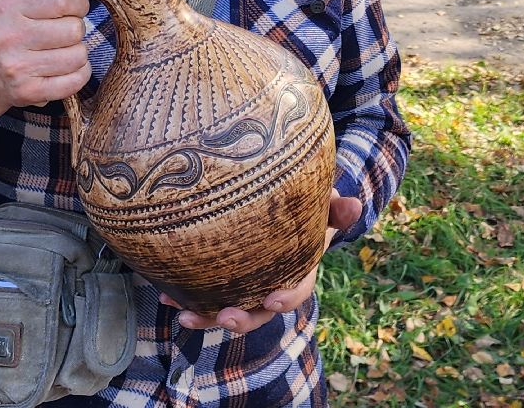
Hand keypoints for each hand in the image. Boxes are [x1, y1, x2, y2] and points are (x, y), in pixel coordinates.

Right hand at [0, 0, 97, 136]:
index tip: (73, 8)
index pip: (63, 0)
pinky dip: (78, 74)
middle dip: (75, 29)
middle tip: (61, 32)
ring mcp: (17, 67)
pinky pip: (75, 81)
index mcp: (7, 6)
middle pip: (75, 30)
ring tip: (60, 50)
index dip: (78, 5)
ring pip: (79, 56)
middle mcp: (8, 36)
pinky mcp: (27, 92)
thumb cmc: (5, 27)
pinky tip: (63, 68)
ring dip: (77, 52)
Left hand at [165, 190, 363, 333]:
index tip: (272, 301)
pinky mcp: (222, 280)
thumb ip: (336, 208)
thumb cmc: (306, 207)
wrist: (285, 209)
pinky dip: (186, 296)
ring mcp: (245, 286)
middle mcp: (271, 285)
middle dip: (241, 318)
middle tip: (225, 316)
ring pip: (227, 309)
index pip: (296, 290)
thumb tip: (355, 205)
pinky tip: (168, 294)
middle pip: (257, 312)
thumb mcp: (323, 205)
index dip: (285, 299)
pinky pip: (204, 293)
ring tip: (185, 315)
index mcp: (298, 270)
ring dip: (206, 316)